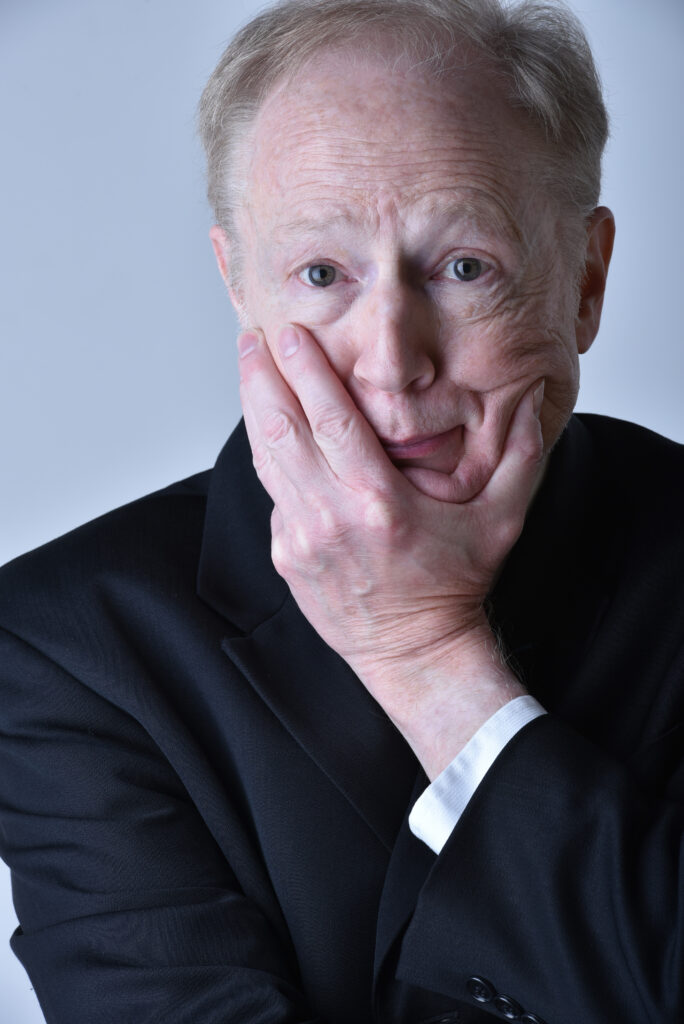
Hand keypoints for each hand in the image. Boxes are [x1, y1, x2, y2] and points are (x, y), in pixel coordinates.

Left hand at [238, 323, 543, 774]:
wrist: (415, 653)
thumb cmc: (455, 586)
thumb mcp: (502, 522)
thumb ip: (519, 457)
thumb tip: (530, 401)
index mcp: (378, 502)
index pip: (331, 419)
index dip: (306, 371)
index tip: (289, 333)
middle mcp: (330, 516)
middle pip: (281, 430)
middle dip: (262, 377)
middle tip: (251, 337)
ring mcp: (300, 538)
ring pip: (266, 459)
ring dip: (254, 409)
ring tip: (249, 369)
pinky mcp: (285, 555)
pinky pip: (272, 493)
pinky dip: (268, 455)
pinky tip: (269, 427)